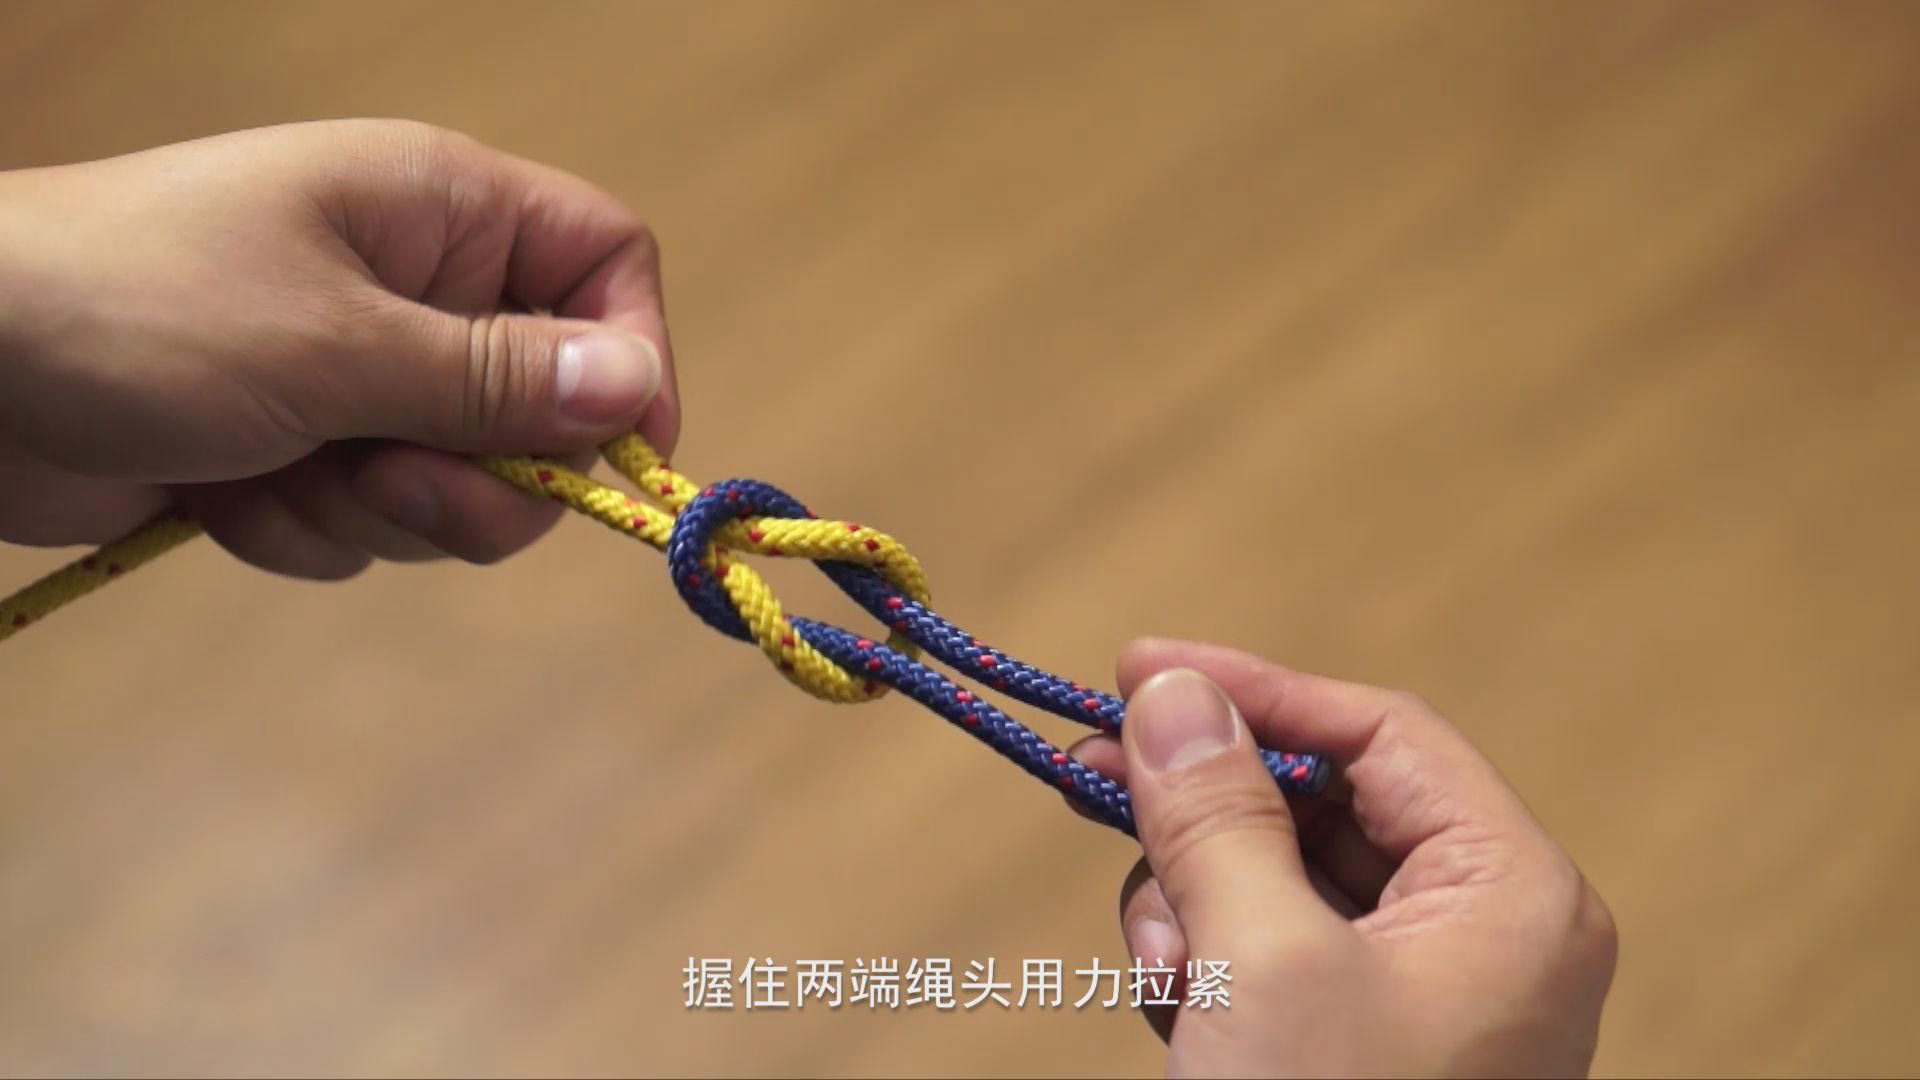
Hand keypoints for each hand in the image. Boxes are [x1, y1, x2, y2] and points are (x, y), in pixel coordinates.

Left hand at [0, 119, 678, 575]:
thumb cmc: (138, 308)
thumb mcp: (333, 346)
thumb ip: (491, 377)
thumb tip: (636, 388)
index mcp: (441, 214)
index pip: (606, 262)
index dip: (633, 355)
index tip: (622, 458)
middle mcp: (419, 289)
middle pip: (545, 403)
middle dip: (478, 476)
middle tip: (397, 486)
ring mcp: (360, 373)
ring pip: (459, 483)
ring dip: (374, 511)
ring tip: (276, 473)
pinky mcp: (305, 448)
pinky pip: (373, 522)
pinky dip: (307, 528)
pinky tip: (224, 495)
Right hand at [1069, 638, 1616, 1076]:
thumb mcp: (1259, 961)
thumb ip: (1214, 811)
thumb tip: (1171, 688)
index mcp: (1510, 895)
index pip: (1380, 735)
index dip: (1256, 691)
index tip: (1134, 669)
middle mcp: (1480, 933)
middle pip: (1321, 804)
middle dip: (1206, 811)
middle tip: (1090, 775)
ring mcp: (1418, 996)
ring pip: (1277, 876)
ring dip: (1194, 900)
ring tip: (1171, 974)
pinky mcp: (1356, 1043)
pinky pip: (1265, 951)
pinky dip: (1204, 963)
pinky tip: (1180, 1016)